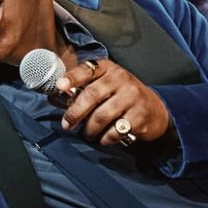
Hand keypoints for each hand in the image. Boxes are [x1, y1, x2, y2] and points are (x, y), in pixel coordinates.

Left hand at [55, 57, 171, 148]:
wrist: (154, 108)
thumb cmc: (121, 96)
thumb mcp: (105, 85)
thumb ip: (82, 89)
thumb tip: (54, 97)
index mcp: (108, 69)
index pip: (87, 70)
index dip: (72, 78)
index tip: (59, 86)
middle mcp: (121, 79)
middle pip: (91, 95)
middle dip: (75, 113)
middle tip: (67, 125)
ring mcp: (132, 96)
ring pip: (102, 115)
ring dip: (90, 129)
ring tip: (87, 134)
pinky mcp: (140, 115)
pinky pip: (116, 130)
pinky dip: (106, 138)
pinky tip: (103, 138)